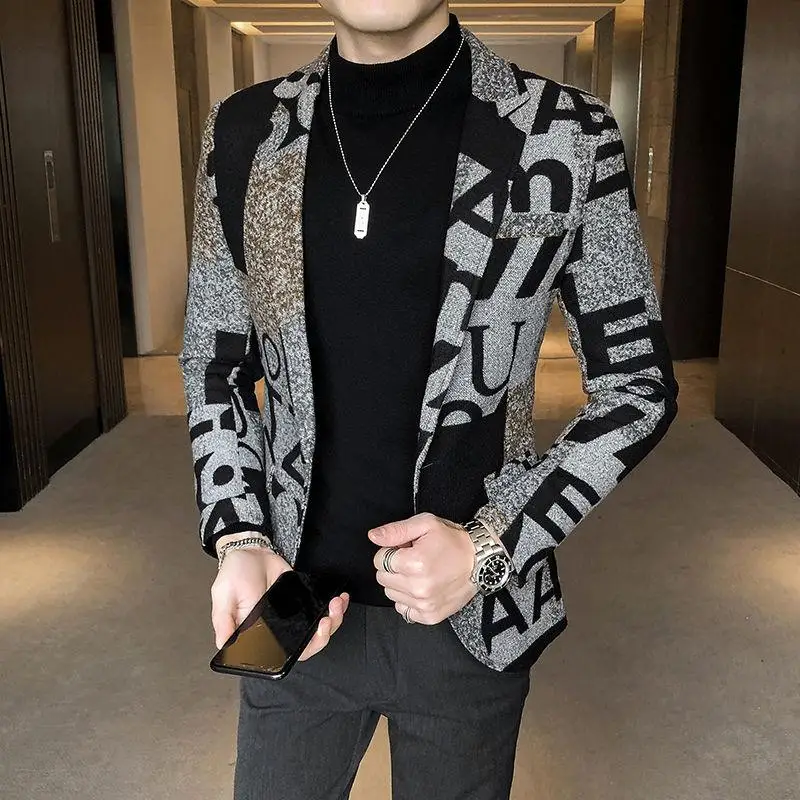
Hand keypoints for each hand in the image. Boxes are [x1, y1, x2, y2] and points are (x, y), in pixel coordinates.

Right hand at [211, 543, 349, 659]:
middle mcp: (279, 628)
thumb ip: (224, 621)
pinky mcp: (303, 599)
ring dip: (334, 619)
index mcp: (260, 634)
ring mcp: (294, 614)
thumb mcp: (223, 597)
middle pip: (308, 643)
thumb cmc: (233, 574)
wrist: (250, 550)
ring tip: (336, 604)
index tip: (314, 635)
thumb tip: (223, 646)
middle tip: (327, 619)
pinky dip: (335, 606)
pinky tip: (340, 598)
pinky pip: (321, 608)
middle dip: (324, 634)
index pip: (285, 654)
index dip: (304, 649)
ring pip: (319, 627)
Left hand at [369, 512, 476, 623]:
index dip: (390, 551)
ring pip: (391, 594)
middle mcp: (418, 587)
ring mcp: (424, 604)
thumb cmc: (453, 540)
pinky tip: (421, 587)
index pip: (379, 560)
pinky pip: (403, 609)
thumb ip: (396, 530)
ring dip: (399, 583)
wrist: (480, 561)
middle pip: (382, 578)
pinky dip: (408, 599)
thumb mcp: (426, 524)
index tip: (405, 548)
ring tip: (419, 573)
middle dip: (393, 567)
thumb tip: (373, 536)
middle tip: (412, 559)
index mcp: (414, 563)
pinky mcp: (430, 616)